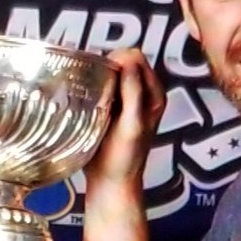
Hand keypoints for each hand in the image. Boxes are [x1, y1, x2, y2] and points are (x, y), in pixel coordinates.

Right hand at [86, 48, 165, 192]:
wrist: (110, 183)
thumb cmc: (123, 159)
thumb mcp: (131, 125)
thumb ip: (133, 93)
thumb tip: (128, 59)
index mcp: (154, 94)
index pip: (136, 58)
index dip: (117, 62)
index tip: (104, 81)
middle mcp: (142, 93)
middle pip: (122, 61)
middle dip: (106, 68)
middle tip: (96, 92)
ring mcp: (125, 99)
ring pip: (110, 72)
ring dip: (98, 78)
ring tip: (92, 98)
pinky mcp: (110, 107)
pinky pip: (100, 86)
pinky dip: (93, 88)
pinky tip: (87, 101)